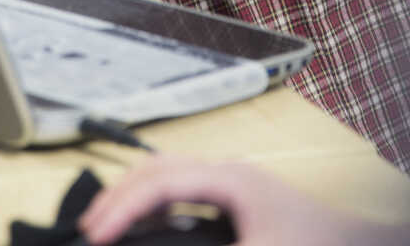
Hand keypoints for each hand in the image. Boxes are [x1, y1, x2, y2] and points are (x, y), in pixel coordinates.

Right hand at [79, 157, 369, 245]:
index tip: (95, 234)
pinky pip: (179, 195)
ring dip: (132, 201)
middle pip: (155, 170)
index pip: (158, 182)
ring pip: (164, 180)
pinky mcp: (234, 203)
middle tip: (87, 228)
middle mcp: (226, 174)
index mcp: (230, 178)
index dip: (121, 207)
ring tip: (103, 227)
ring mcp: (230, 185)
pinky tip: (141, 229)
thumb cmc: (321, 243)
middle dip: (117, 197)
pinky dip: (152, 210)